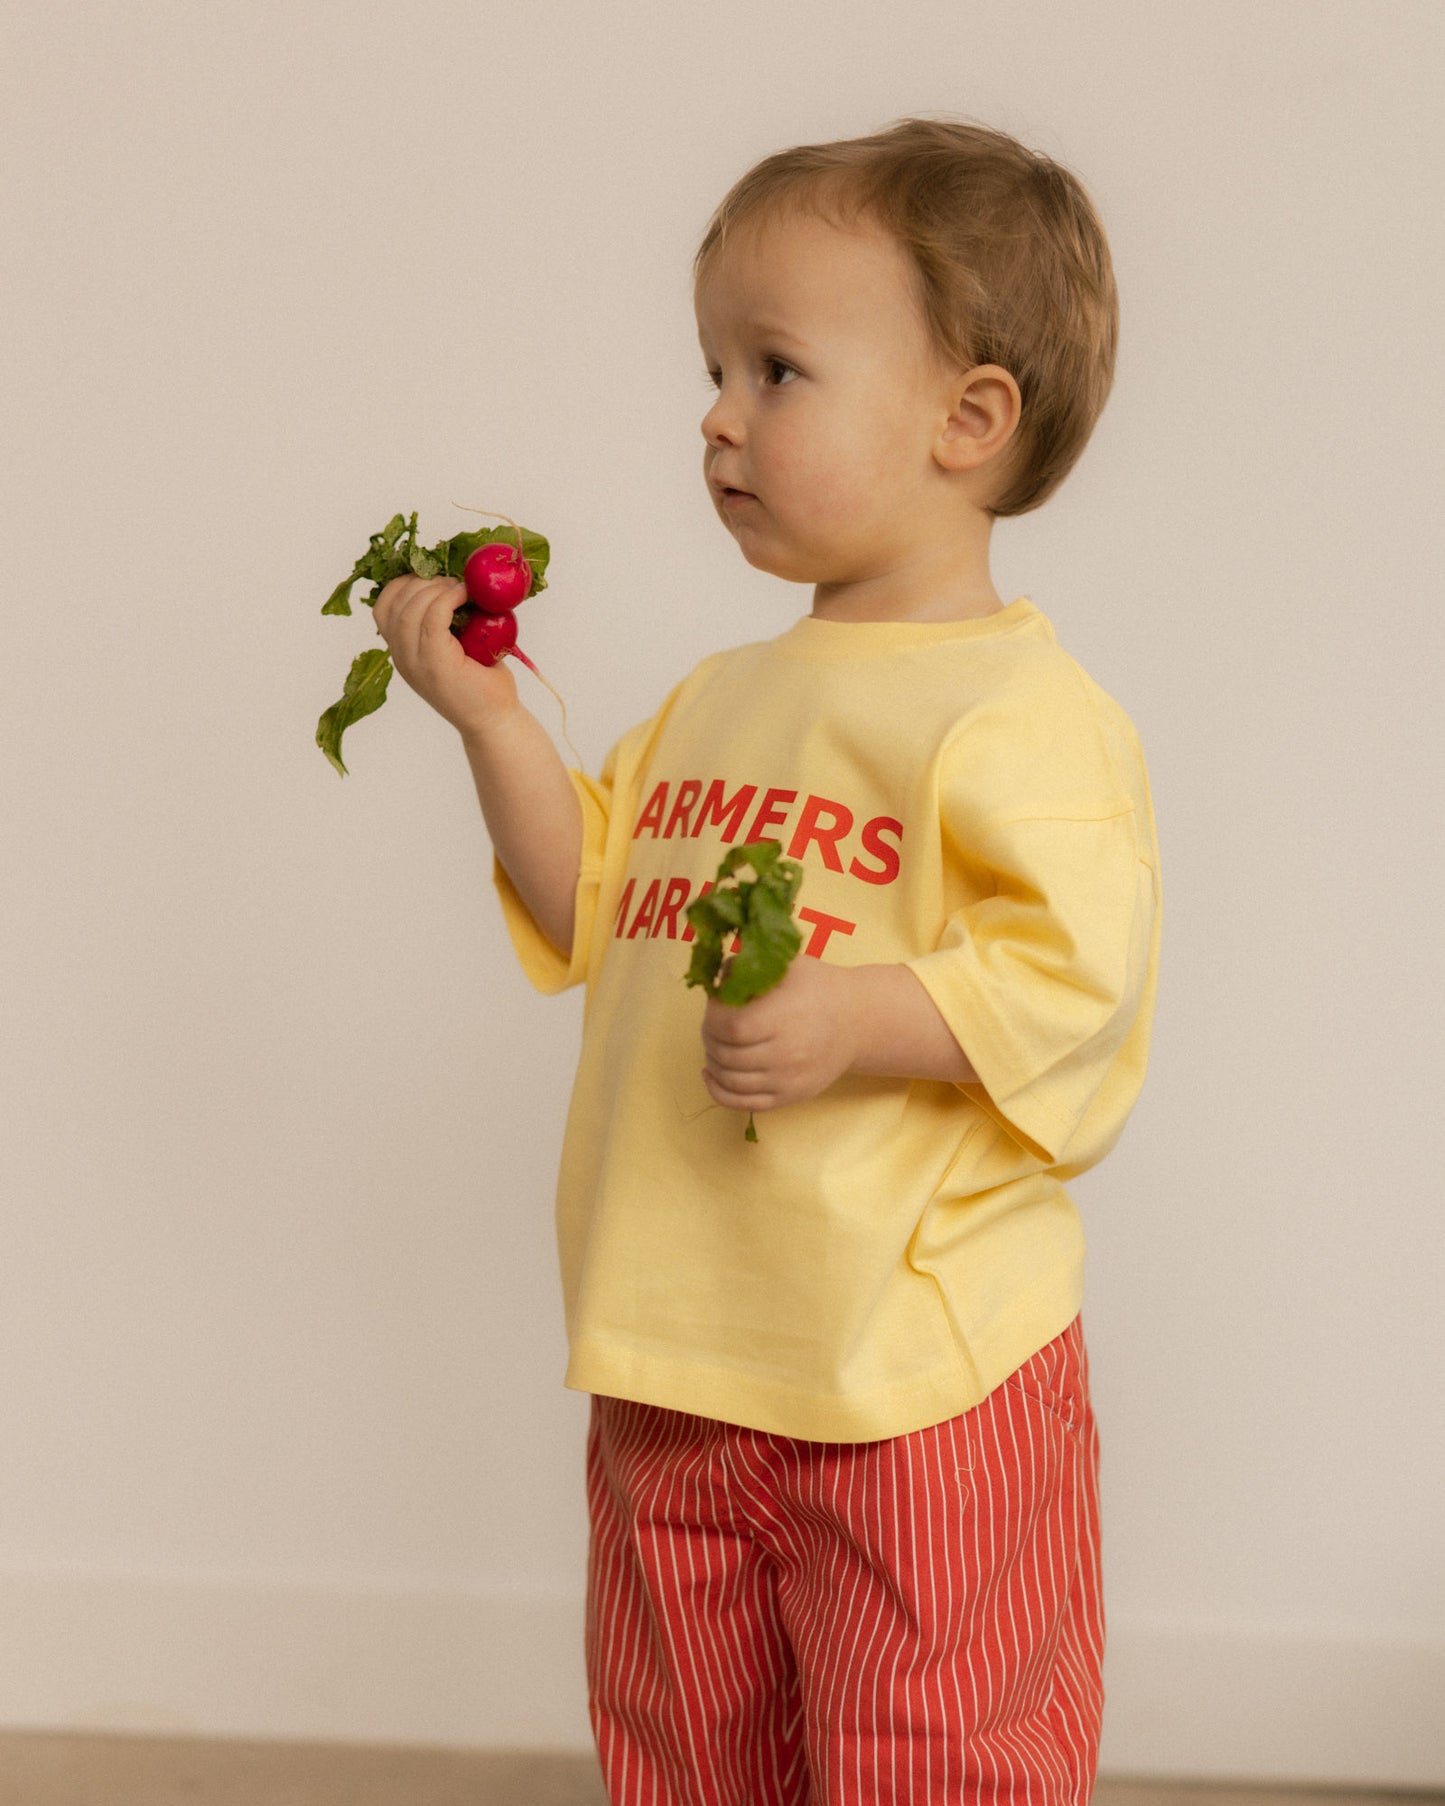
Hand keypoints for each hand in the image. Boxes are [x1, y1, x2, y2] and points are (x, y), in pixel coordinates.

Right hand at [371, 574, 518, 736]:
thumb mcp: (455, 646)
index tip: (433, 578)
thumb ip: (443, 622)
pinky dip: (447, 599)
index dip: (403, 584)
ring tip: (460, 589)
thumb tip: (453, 579)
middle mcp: (402, 658)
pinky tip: (465, 595)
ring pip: (410, 609)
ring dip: (435, 589)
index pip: (383, 608)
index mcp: (402, 653)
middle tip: (452, 582)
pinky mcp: (436, 664)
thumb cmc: (482, 683)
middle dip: (421, 582)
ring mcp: (416, 663)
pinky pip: (432, 618)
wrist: (495, 720)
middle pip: (394, 604)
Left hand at [700, 956, 860, 1118]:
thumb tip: (716, 978)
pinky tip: (712, 1074)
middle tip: (713, 1023)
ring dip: (713, 1061)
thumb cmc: (818, 988)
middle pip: (726, 1054)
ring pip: (730, 1080)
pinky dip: (718, 1091)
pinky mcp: (789, 1097)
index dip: (713, 1016)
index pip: (731, 1027)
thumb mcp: (787, 965)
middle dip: (710, 1036)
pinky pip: (743, 1103)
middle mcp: (786, 1054)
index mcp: (784, 1018)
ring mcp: (787, 1080)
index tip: (716, 1004)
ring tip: (716, 1043)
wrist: (856, 1022)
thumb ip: (748, 967)